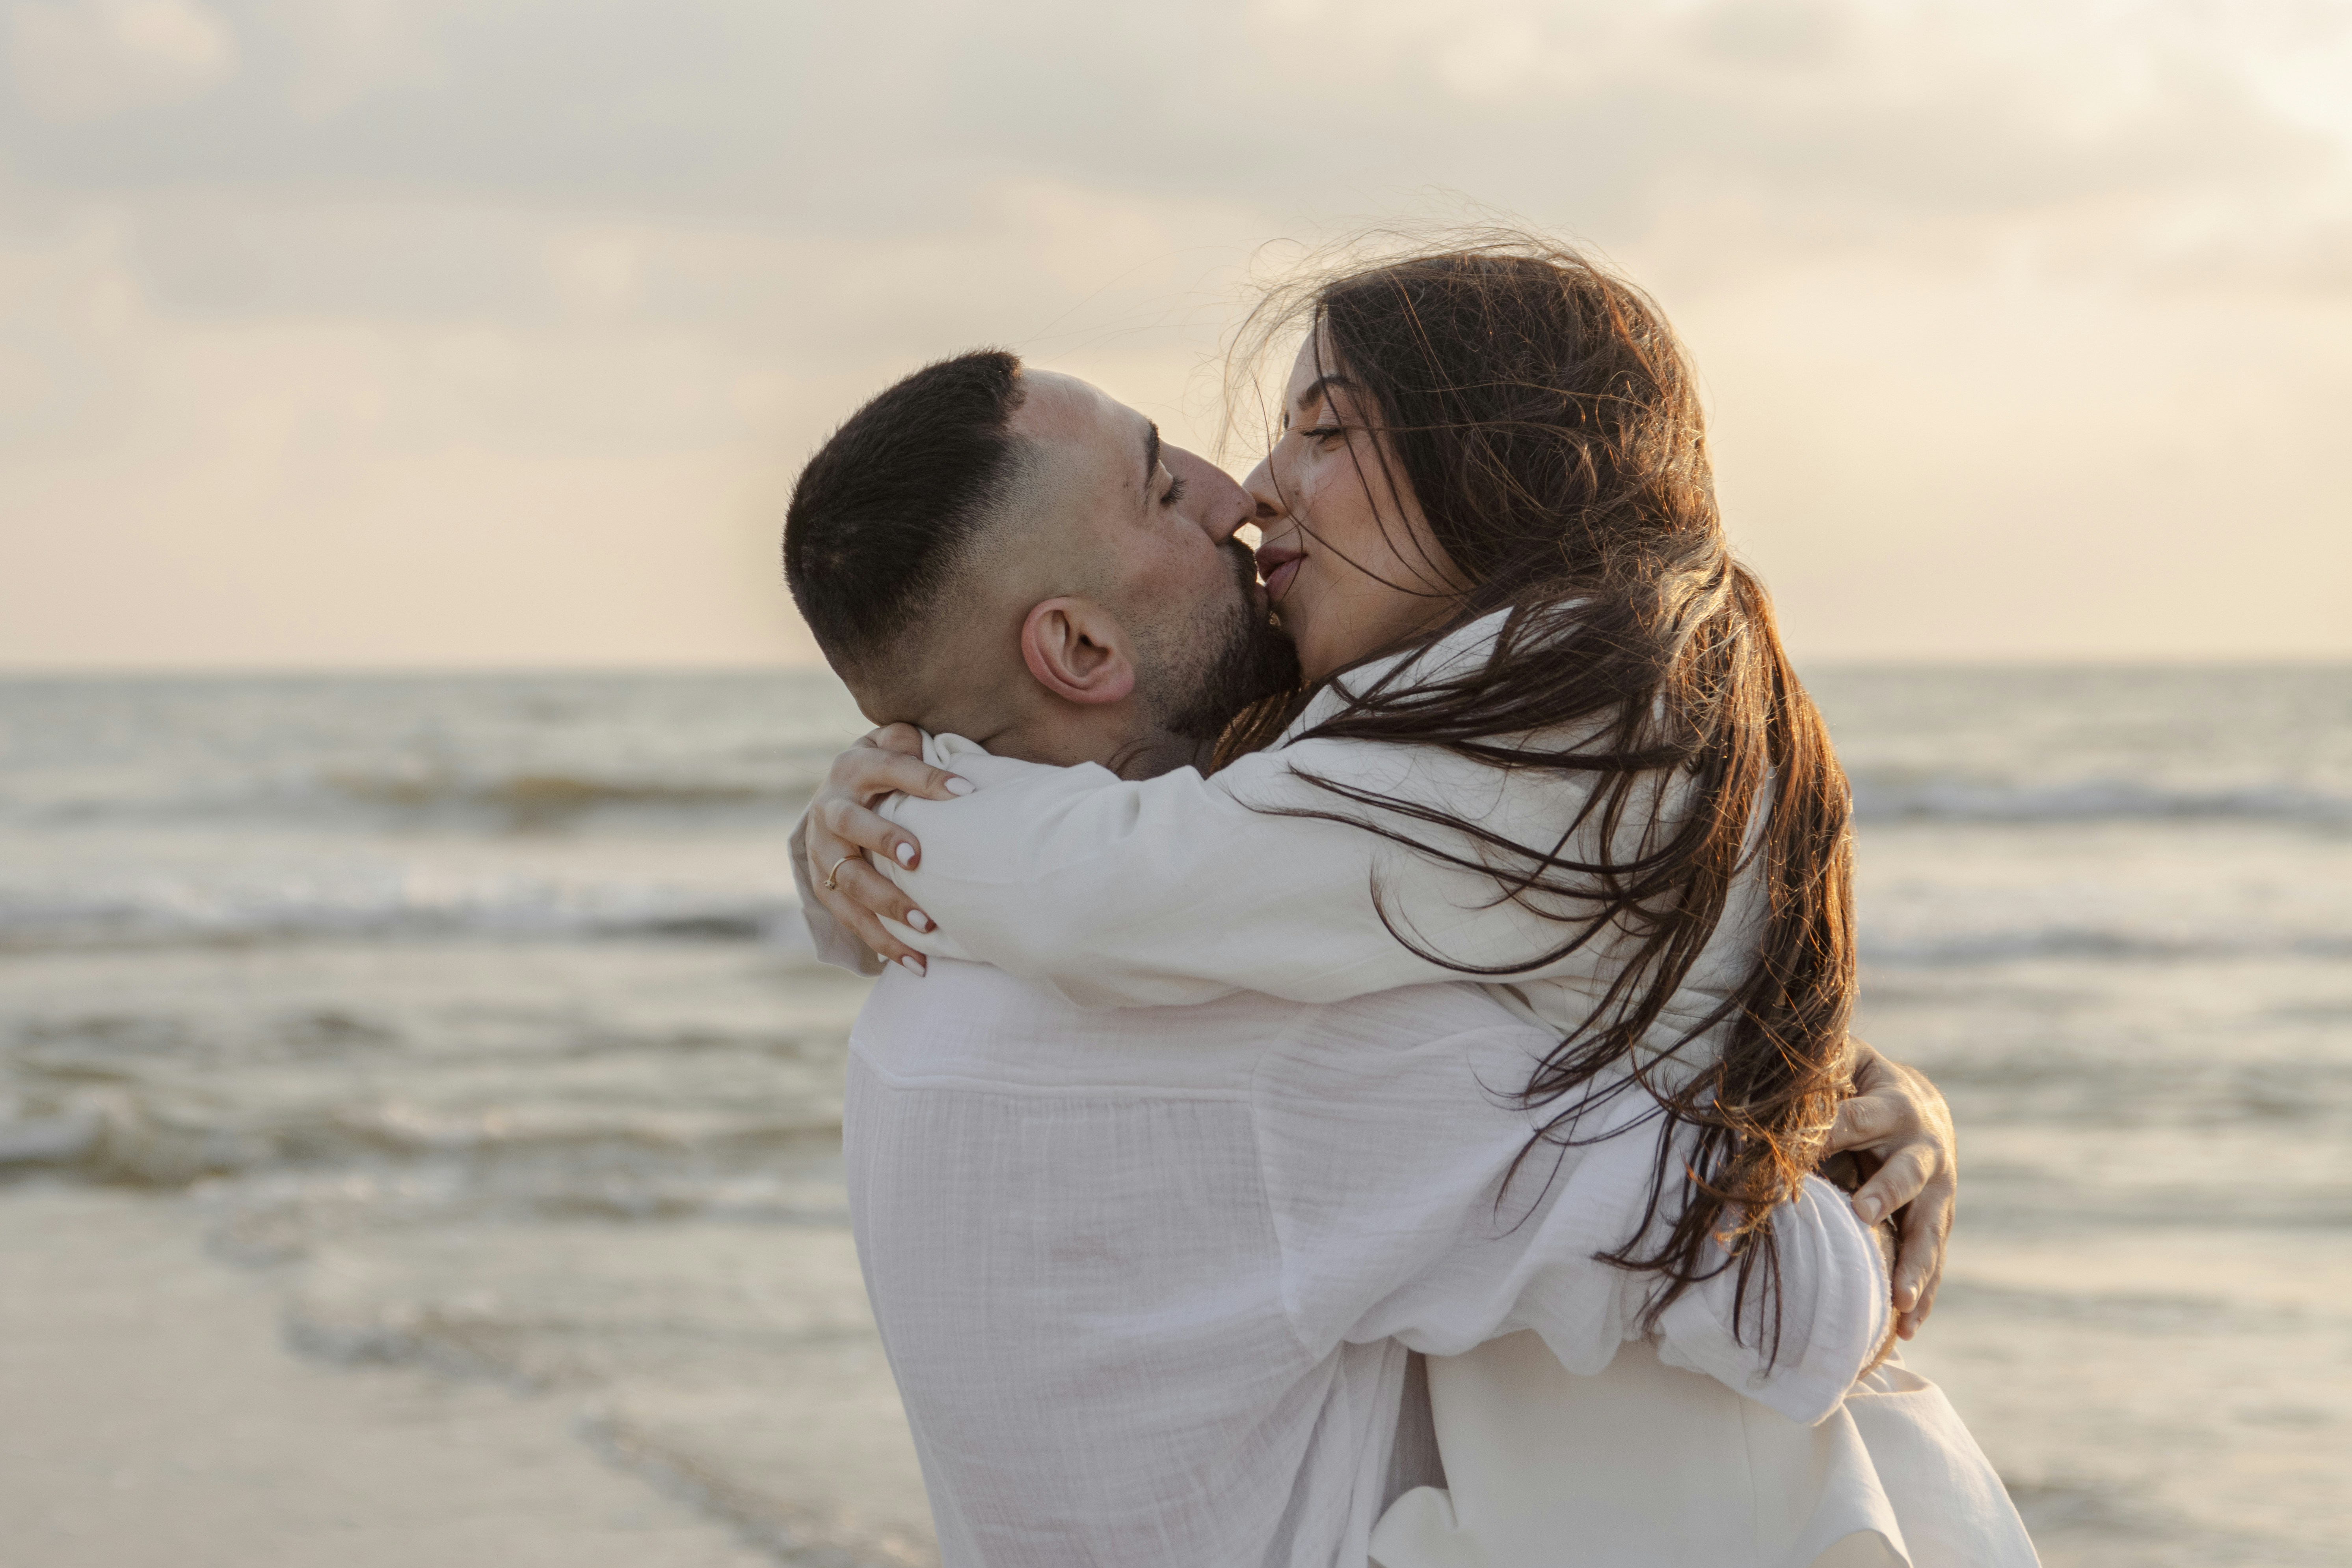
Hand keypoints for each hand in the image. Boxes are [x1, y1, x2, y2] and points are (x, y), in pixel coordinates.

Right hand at [801, 724, 972, 972]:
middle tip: (917, 859)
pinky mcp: (824, 887)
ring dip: (885, 903)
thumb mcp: (893, 744)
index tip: (966, 792)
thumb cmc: (883, 770)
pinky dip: (882, 942)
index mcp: (853, 768)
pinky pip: (850, 918)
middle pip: (851, 824)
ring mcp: (822, 851)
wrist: (834, 797)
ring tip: (926, 926)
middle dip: (883, 840)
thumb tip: (953, 762)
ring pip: (847, 880)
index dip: (925, 779)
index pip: (890, 768)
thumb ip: (915, 743)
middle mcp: (830, 808)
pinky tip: (917, 963)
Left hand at [1820, 1039, 1957, 1340]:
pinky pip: (1933, 1262)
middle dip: (1886, 1192)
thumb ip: (1818, 1069)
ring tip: (1900, 1300)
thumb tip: (1762, 1087)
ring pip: (1928, 1229)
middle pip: (1906, 1173)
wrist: (1923, 1105)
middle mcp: (1923, 1150)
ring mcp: (1937, 1192)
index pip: (1857, 1118)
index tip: (1795, 1148)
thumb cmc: (1866, 1082)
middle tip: (1862, 1211)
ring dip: (1914, 1264)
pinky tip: (1905, 1330)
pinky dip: (1923, 1295)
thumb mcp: (1847, 1062)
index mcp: (1894, 1106)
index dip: (1829, 1129)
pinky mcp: (1937, 1223)